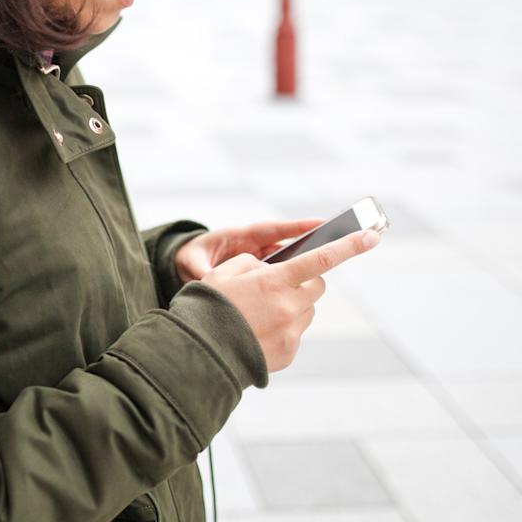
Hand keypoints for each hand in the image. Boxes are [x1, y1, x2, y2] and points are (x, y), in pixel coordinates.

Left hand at [174, 219, 324, 284]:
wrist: (184, 266)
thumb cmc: (189, 257)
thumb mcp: (193, 261)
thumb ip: (203, 269)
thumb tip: (209, 278)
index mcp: (240, 235)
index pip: (272, 229)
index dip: (296, 227)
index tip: (321, 224)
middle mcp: (254, 246)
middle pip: (287, 246)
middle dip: (309, 247)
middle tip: (337, 245)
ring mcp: (258, 261)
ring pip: (286, 263)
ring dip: (302, 268)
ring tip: (324, 275)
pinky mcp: (258, 275)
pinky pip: (278, 278)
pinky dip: (289, 284)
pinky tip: (302, 297)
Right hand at [200, 228, 380, 372]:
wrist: (198, 355)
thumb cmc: (207, 308)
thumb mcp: (222, 273)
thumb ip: (252, 263)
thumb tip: (269, 268)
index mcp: (274, 281)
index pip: (321, 259)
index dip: (349, 246)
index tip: (372, 236)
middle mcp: (289, 306)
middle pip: (317, 286)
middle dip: (303, 281)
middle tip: (278, 285)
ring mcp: (291, 332)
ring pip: (306, 310)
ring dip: (291, 306)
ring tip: (259, 315)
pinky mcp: (289, 352)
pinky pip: (294, 333)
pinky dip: (281, 329)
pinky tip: (257, 333)